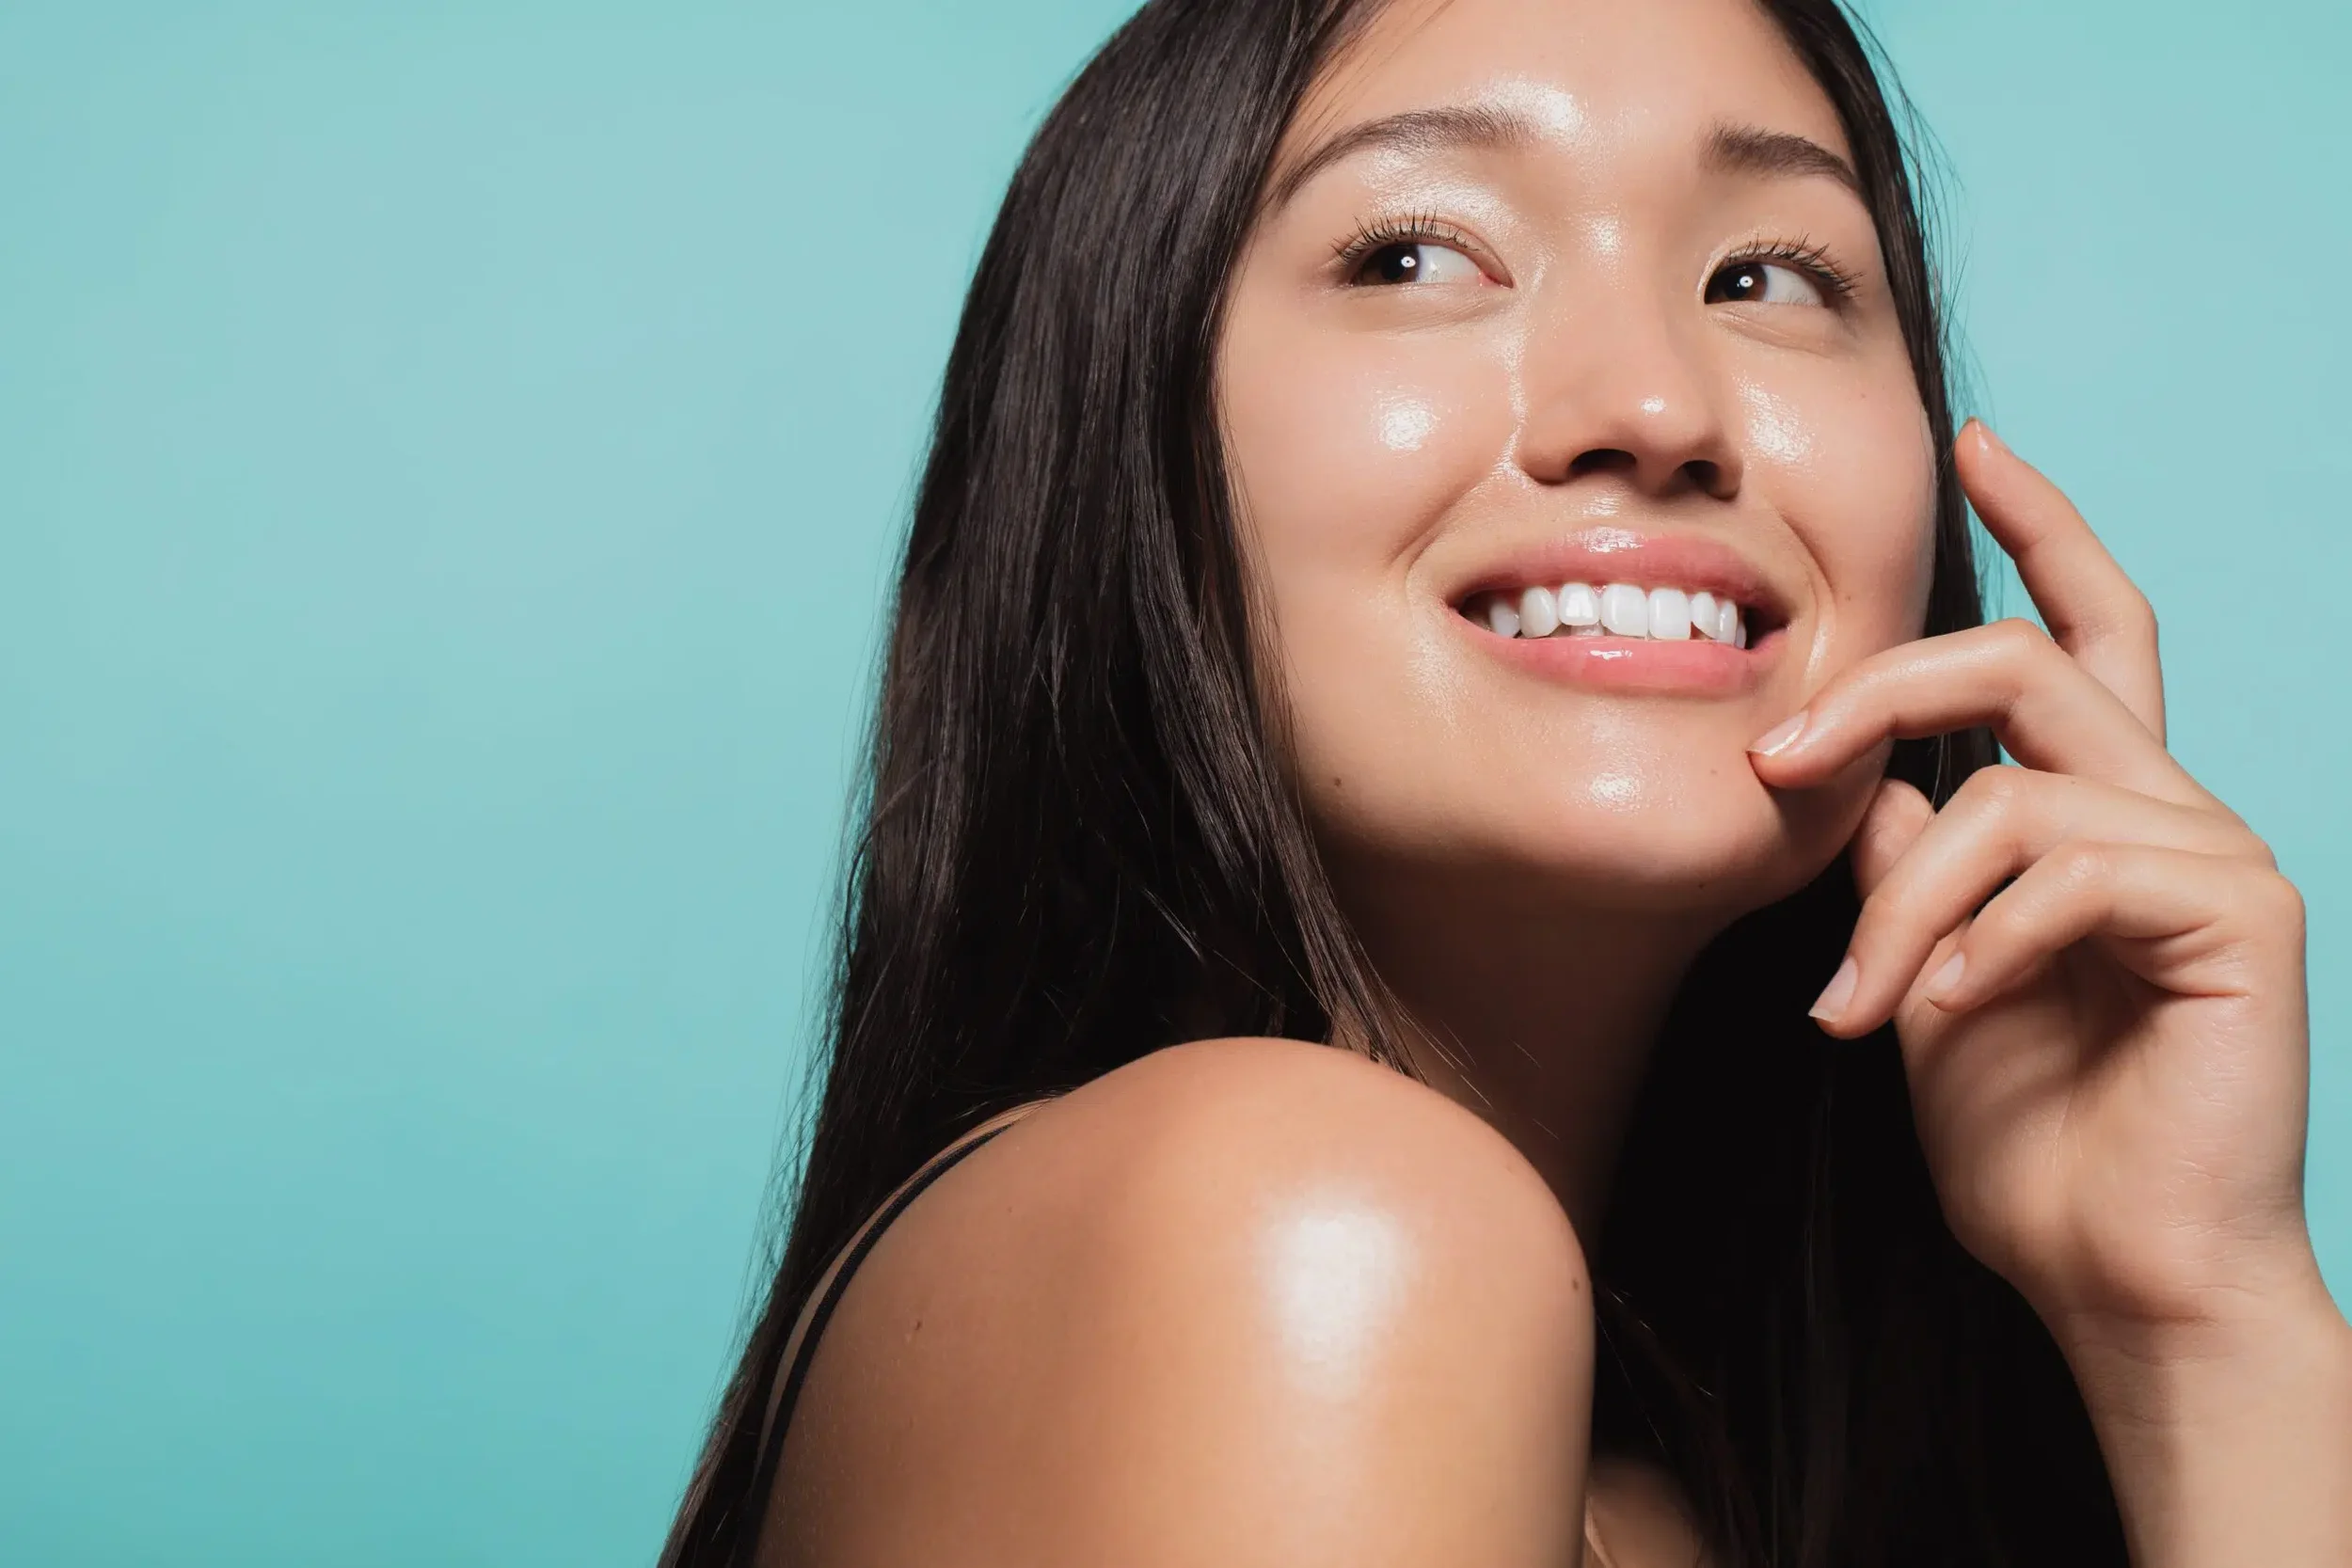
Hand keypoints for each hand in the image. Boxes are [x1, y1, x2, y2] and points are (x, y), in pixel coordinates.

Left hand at [1746, 421, 2327, 1354]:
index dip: (2041, 527)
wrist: (2119, 1273)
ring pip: (2016, 791)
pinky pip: (2072, 868)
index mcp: (2098, 810)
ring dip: (1904, 904)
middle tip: (1772, 757)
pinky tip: (1950, 1016)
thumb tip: (1855, 775)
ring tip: (1857, 1009)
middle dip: (1882, 688)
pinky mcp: (2242, 913)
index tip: (1976, 443)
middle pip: (2033, 658)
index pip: (2083, 631)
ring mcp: (2214, 853)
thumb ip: (1905, 863)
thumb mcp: (1928, 970)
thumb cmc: (2029, 1140)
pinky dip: (1981, 942)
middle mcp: (2167, 806)